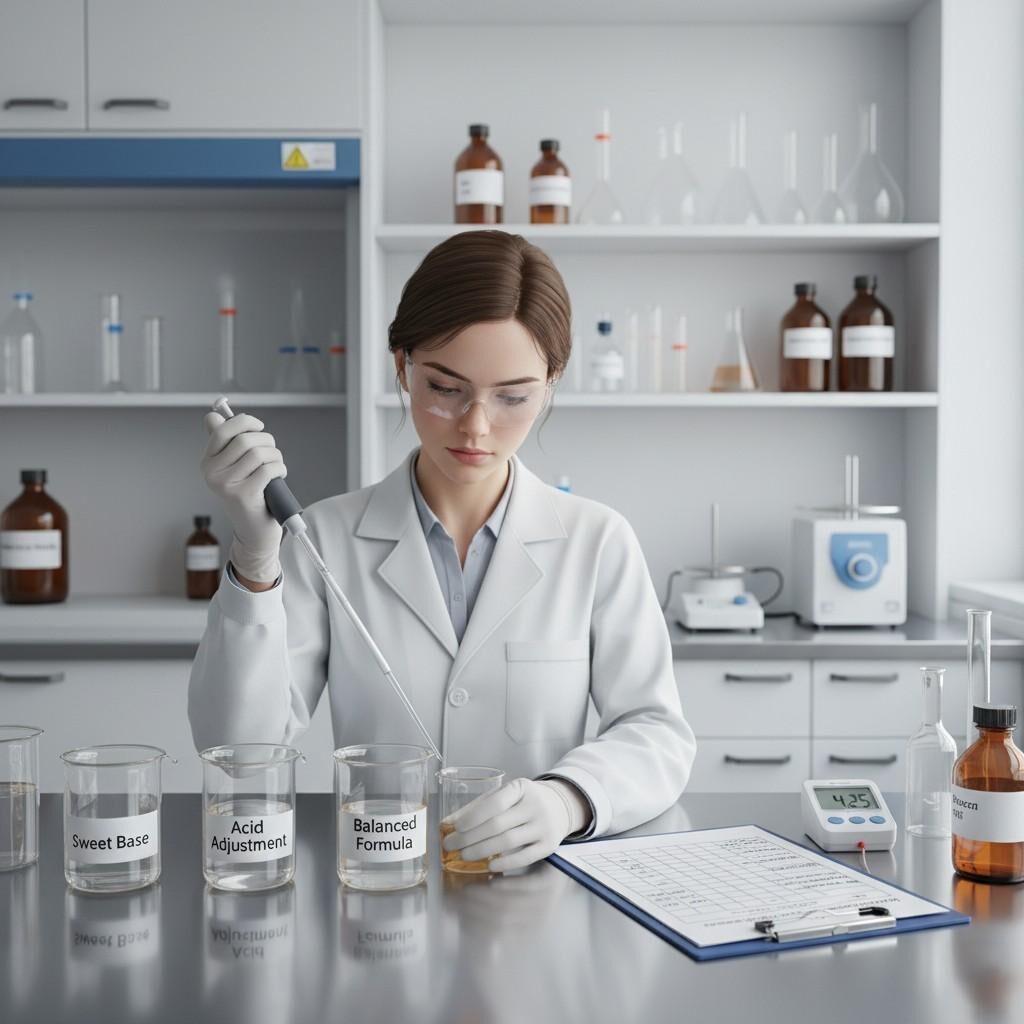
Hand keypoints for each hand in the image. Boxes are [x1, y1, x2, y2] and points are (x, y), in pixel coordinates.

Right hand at [201, 411, 286, 582]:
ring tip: (277, 467)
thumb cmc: (249, 496)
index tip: (258, 427)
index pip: (222, 429)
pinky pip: (268, 469)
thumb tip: (212, 416)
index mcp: (207, 463)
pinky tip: (279, 477)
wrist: (254, 533)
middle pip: (245, 440)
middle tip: (273, 453)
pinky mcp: (243, 495)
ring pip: (258, 453)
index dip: (244, 422)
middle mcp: (211, 473)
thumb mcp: (233, 469)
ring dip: (276, 456)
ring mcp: (226, 485)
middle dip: (267, 441)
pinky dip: (280, 469)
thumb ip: (225, 444)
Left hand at [441, 778, 582, 872]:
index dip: (474, 816)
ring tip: (464, 855)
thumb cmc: (523, 801)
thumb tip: (447, 823)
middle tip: (451, 845)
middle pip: (498, 825)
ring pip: (508, 842)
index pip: (495, 802)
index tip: (456, 828)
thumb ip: (478, 807)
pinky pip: (524, 857)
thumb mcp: (505, 795)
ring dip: (482, 850)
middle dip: (470, 837)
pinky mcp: (549, 845)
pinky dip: (505, 863)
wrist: (560, 806)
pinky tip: (489, 865)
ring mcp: (544, 826)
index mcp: (521, 787)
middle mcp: (535, 805)